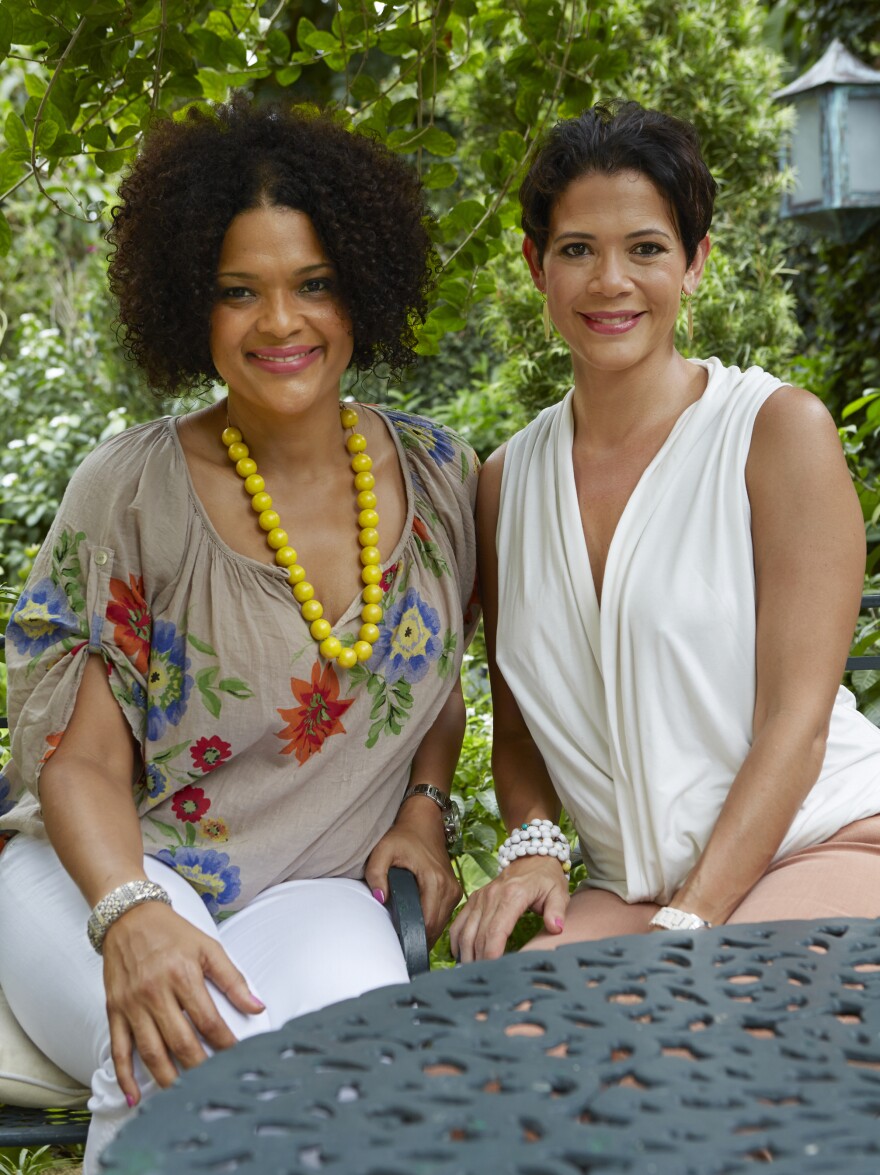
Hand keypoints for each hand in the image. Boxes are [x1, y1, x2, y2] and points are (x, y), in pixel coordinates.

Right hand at [102, 900, 264, 1103]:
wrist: (129, 917)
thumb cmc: (172, 933)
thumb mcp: (208, 947)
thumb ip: (233, 979)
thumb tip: (257, 1006)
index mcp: (182, 975)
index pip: (208, 1020)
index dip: (225, 1044)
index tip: (237, 1059)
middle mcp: (155, 992)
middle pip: (180, 1041)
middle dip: (200, 1068)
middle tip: (214, 1085)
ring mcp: (132, 1004)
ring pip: (150, 1051)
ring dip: (167, 1079)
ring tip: (183, 1097)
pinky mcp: (114, 1010)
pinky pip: (118, 1049)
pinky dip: (125, 1076)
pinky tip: (134, 1097)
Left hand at [365, 809, 461, 947]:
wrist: (424, 824)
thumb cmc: (402, 837)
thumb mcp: (383, 850)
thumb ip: (376, 873)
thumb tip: (379, 898)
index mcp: (435, 880)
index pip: (428, 923)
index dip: (413, 937)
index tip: (397, 945)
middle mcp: (450, 888)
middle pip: (436, 928)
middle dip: (419, 939)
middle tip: (398, 946)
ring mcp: (455, 890)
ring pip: (442, 924)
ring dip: (426, 932)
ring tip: (406, 936)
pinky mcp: (454, 892)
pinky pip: (444, 916)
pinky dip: (432, 923)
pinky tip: (418, 925)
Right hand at [450, 856, 569, 962]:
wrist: (532, 857)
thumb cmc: (546, 879)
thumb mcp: (558, 893)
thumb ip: (557, 911)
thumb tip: (556, 928)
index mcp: (512, 896)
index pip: (495, 931)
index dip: (491, 954)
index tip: (494, 973)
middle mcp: (491, 896)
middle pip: (478, 936)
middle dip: (478, 961)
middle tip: (484, 981)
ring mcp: (480, 897)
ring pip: (465, 931)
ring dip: (466, 954)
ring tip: (472, 974)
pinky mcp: (474, 899)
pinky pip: (459, 923)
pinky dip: (456, 941)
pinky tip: (460, 956)